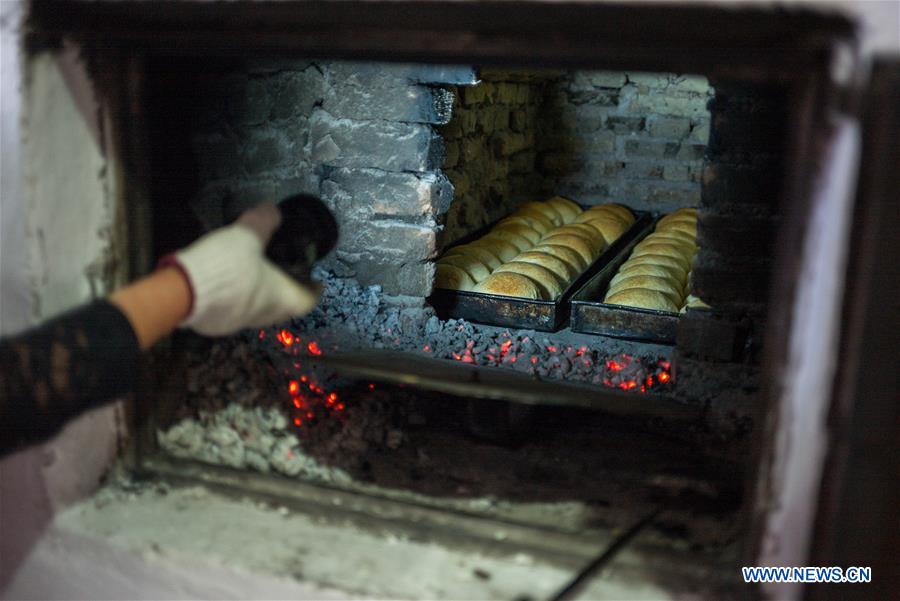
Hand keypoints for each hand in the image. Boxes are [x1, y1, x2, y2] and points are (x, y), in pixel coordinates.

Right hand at [174, 203, 320, 335]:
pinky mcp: (216, 326)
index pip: (308, 300)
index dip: (313, 290)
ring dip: (260, 297)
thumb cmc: (227, 265)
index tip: (314, 280)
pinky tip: (227, 284)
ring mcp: (238, 324)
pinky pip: (234, 313)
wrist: (182, 292)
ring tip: (254, 275)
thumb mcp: (247, 235)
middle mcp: (264, 316)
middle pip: (284, 309)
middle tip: (284, 273)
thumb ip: (264, 221)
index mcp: (281, 298)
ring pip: (258, 312)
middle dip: (286, 292)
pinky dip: (237, 300)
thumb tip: (273, 210)